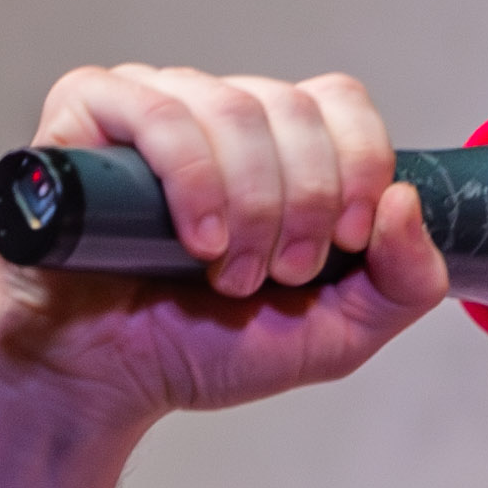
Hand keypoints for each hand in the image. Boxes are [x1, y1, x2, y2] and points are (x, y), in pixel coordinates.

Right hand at [0, 62, 450, 427]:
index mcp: (272, 142)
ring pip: (231, 109)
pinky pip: (155, 112)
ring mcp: (145, 105)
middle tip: (277, 276)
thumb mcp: (335, 334)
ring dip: (250, 202)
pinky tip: (196, 240)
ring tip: (228, 273)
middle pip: (291, 106)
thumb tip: (404, 199)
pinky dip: (192, 176)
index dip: (359, 163)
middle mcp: (211, 109)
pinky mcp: (83, 116)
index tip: (346, 244)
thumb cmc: (202, 349)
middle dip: (305, 203)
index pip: (337, 101)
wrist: (102, 386)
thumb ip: (403, 283)